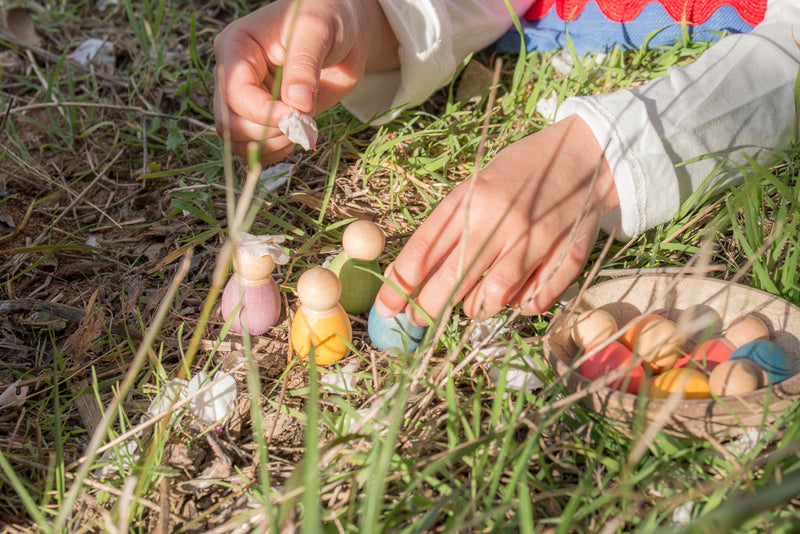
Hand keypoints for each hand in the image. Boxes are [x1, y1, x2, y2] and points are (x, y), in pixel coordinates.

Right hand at [213, 0, 398, 163]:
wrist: (343, 32)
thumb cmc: (326, 16)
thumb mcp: (316, 30)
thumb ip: (304, 64)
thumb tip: (296, 104)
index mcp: (236, 47)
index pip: (234, 92)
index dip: (261, 112)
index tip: (295, 115)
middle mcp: (234, 76)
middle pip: (229, 122)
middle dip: (267, 131)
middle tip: (303, 122)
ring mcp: (248, 99)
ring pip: (239, 140)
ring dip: (272, 144)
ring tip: (304, 127)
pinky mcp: (264, 117)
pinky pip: (257, 148)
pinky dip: (277, 152)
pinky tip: (300, 135)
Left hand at [374, 115, 619, 323]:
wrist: (587, 155)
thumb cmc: (520, 172)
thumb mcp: (476, 186)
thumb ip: (448, 226)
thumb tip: (412, 275)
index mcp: (472, 198)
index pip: (423, 250)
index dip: (399, 286)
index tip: (386, 309)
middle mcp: (501, 220)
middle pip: (452, 281)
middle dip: (428, 309)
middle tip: (419, 319)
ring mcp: (536, 240)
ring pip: (492, 298)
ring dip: (475, 309)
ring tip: (472, 304)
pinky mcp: (567, 255)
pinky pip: (535, 300)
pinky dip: (520, 307)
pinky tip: (515, 298)